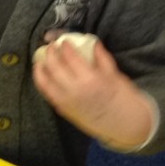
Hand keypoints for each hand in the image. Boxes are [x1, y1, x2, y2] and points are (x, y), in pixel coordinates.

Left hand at [32, 37, 152, 147]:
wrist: (124, 124)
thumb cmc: (124, 99)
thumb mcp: (115, 75)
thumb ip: (101, 58)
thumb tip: (92, 42)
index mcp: (90, 79)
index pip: (70, 57)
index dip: (65, 46)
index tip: (64, 41)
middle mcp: (74, 90)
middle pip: (54, 66)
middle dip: (50, 53)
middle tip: (51, 46)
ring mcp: (66, 101)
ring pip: (44, 82)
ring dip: (40, 68)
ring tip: (40, 60)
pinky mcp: (63, 110)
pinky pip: (47, 94)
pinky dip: (42, 83)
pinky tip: (43, 76)